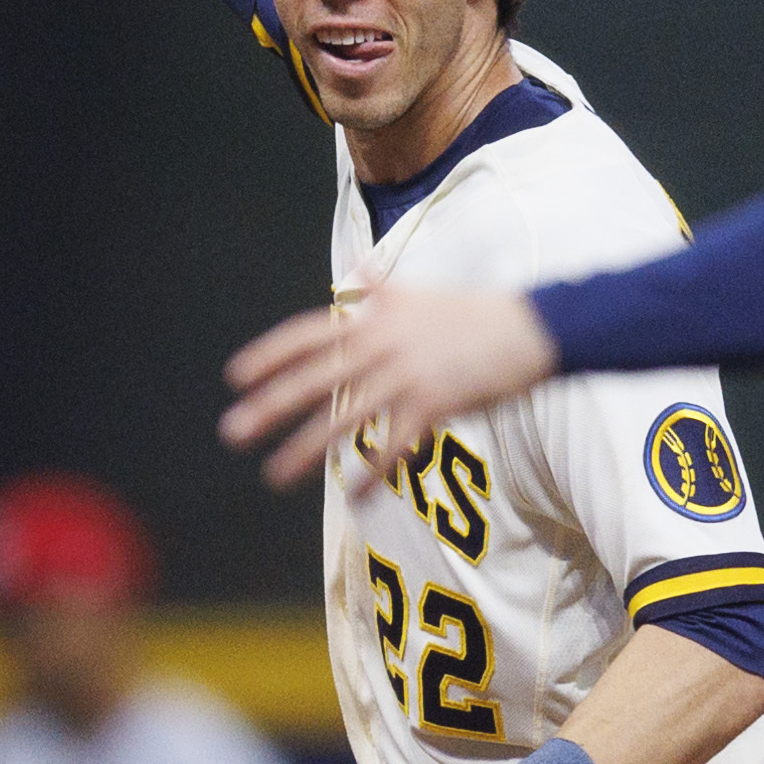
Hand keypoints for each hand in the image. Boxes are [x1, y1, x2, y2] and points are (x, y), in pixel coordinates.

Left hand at [220, 283, 561, 490]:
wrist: (531, 327)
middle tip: (232, 432)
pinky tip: (353, 496)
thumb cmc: (474, 313)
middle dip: (270, 406)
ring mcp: (407, 375)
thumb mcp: (421, 293)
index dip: (270, 355)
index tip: (236, 377)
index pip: (308, 335)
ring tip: (274, 475)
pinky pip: (395, 444)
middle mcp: (382, 344)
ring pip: (346, 417)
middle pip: (315, 379)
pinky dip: (374, 471)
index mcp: (374, 318)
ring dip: (306, 449)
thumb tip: (356, 267)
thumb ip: (381, 287)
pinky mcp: (435, 403)